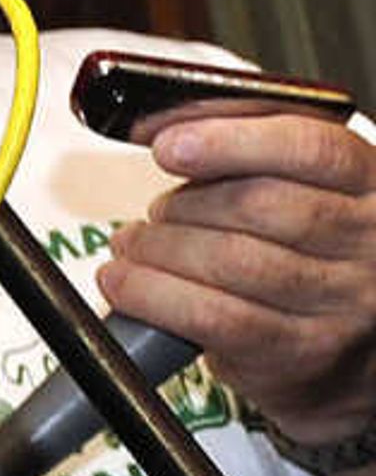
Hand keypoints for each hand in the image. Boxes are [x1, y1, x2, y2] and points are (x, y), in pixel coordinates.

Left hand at [104, 109, 375, 451]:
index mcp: (371, 186)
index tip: (166, 144)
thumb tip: (162, 123)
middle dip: (186, 204)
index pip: (311, 148)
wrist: (341, 350)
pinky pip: (213, 317)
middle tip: (156, 211)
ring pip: (232, 261)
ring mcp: (342, 303)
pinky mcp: (300, 353)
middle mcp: (369, 244)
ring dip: (159, 248)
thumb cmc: (305, 251)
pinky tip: (125, 282)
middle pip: (261, 205)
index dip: (230, 140)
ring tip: (134, 245)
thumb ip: (243, 145)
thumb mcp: (297, 188)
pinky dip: (152, 295)